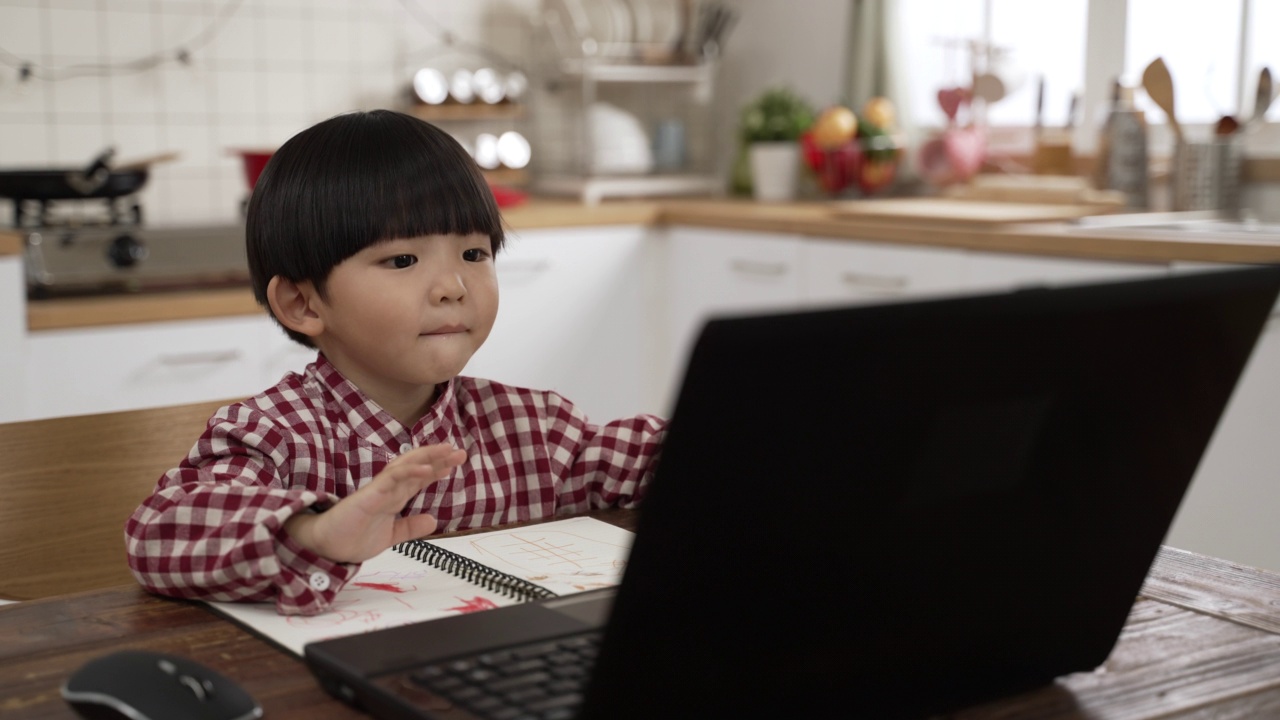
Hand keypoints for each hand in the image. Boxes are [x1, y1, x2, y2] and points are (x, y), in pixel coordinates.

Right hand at [284, 444, 466, 563]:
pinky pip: (391, 480)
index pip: (418, 479)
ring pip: (406, 467)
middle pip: (416, 467)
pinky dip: (410, 472)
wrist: (326, 549)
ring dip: (427, 458)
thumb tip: (434, 520)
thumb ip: (410, 528)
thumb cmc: (352, 539)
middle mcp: (388, 490)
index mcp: (393, 498)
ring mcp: (379, 490)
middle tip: (460, 452)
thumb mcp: (390, 535)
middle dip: (437, 458)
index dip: (436, 469)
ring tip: (447, 451)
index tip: (455, 463)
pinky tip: (427, 469)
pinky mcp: (369, 495)